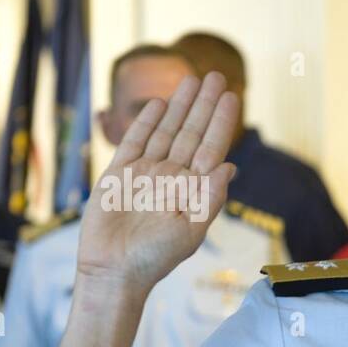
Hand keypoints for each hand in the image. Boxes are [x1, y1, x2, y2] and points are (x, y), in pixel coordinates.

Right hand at [77, 71, 239, 294]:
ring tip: (192, 80)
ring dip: (180, 106)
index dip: (221, 122)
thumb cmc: (155, 257)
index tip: (233, 97)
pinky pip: (135, 142)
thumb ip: (210, 197)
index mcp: (193, 190)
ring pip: (166, 132)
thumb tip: (230, 166)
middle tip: (217, 76)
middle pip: (192, 133)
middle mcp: (172, 177)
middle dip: (204, 105)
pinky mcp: (118, 174)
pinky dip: (146, 123)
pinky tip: (159, 104)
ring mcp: (145, 173)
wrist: (114, 270)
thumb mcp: (191, 229)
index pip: (212, 148)